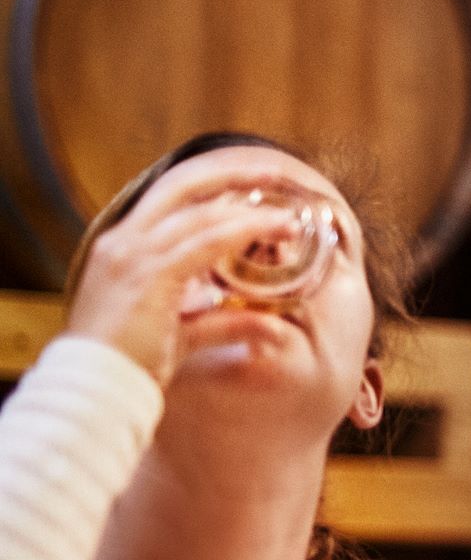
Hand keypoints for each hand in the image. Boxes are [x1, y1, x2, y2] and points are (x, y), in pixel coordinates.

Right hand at [62, 159, 298, 385]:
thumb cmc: (130, 362)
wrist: (93, 386)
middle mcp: (124, 241)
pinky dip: (244, 231)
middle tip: (275, 173)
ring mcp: (133, 255)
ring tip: (289, 218)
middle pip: (181, 185)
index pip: (167, 197)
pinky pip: (206, 242)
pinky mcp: (149, 275)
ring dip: (251, 212)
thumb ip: (224, 323)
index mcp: (123, 247)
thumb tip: (273, 325)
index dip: (210, 183)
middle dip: (231, 174)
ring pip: (201, 214)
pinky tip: (273, 230)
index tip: (250, 182)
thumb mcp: (184, 334)